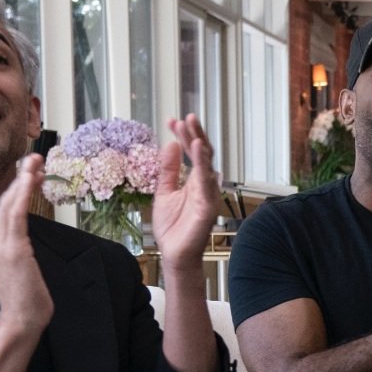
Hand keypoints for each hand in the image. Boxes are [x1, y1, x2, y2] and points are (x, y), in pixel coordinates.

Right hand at [0, 154, 51, 337]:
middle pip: (5, 201)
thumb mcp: (20, 267)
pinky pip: (17, 216)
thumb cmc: (26, 297)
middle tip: (35, 158)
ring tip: (36, 162)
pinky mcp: (12, 250)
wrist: (21, 319)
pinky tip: (30, 180)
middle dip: (20, 177)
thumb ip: (19, 248)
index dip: (17, 188)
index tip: (30, 172)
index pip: (4, 209)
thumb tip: (25, 238)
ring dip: (23, 180)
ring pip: (10, 204)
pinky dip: (23, 195)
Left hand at [149, 114, 219, 261]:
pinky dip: (203, 165)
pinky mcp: (207, 206)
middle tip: (186, 117)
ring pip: (206, 164)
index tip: (172, 121)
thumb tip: (168, 145)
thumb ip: (167, 170)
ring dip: (198, 144)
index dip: (183, 136)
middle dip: (194, 134)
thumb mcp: (164, 192)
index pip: (191, 153)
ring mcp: (207, 195)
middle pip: (202, 154)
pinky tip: (197, 150)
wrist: (175, 254)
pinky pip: (206, 182)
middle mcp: (203, 185)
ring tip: (191, 127)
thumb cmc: (173, 228)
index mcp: (194, 181)